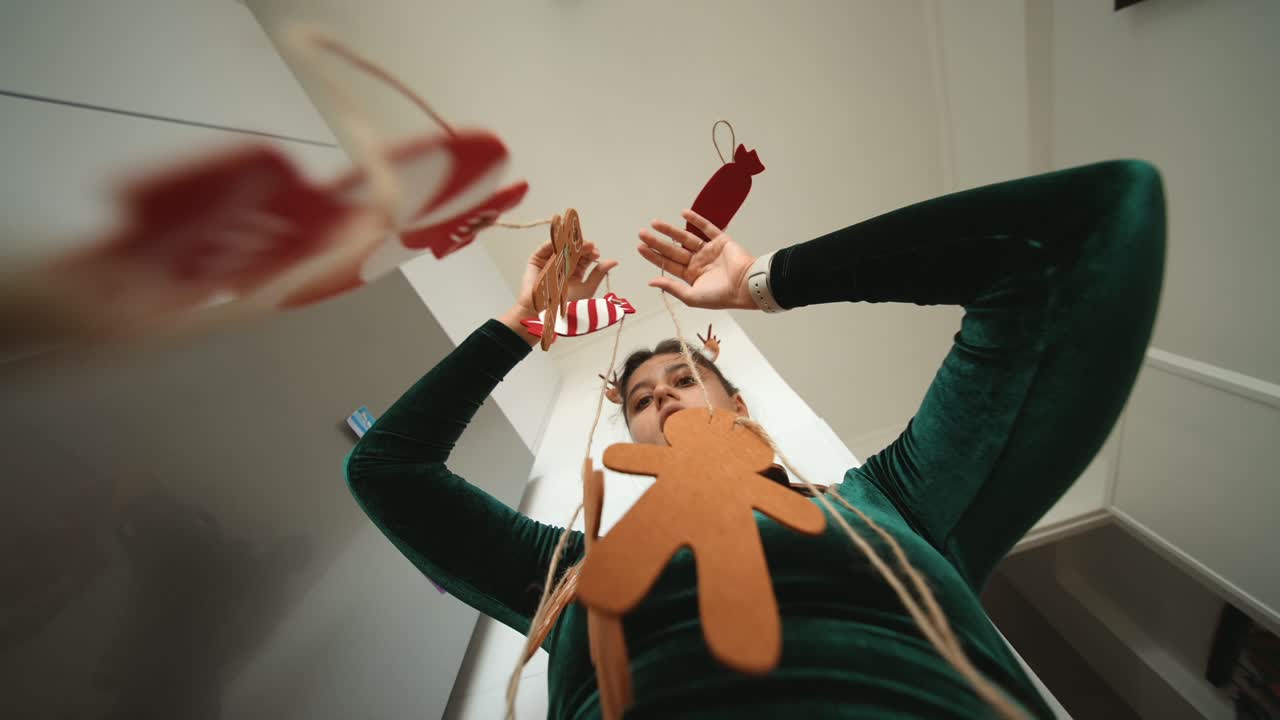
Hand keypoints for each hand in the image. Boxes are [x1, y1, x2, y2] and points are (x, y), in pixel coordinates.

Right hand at [501, 240, 618, 342]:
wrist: (544, 314)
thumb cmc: (566, 307)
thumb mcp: (587, 289)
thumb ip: (598, 274)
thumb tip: (614, 261)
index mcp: (576, 273)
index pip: (585, 258)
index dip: (590, 253)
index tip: (596, 252)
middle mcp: (563, 266)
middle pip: (574, 250)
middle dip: (582, 247)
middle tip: (589, 246)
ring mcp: (550, 262)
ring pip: (561, 248)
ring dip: (570, 243)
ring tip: (578, 242)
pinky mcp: (537, 260)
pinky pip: (545, 249)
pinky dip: (553, 242)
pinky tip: (562, 240)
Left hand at [637, 210, 755, 309]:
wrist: (745, 286)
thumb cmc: (720, 296)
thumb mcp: (691, 296)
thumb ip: (671, 287)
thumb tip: (651, 282)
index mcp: (691, 277)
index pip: (668, 264)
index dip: (653, 256)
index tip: (640, 247)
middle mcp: (699, 263)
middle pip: (673, 250)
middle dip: (657, 242)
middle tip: (641, 233)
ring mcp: (709, 251)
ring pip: (686, 238)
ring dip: (671, 230)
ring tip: (655, 223)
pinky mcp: (721, 241)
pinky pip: (707, 228)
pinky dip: (696, 220)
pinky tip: (684, 213)